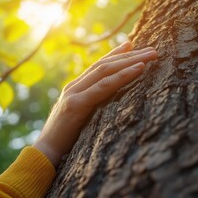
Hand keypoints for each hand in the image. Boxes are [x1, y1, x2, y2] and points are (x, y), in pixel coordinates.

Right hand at [33, 41, 157, 166]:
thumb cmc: (65, 140)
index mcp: (75, 89)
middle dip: (130, 55)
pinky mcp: (76, 105)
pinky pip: (103, 87)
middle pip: (105, 64)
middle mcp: (74, 87)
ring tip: (151, 55)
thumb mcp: (80, 119)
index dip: (116, 54)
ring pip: (105, 71)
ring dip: (131, 61)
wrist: (45, 153)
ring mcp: (74, 93)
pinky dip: (123, 76)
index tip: (132, 45)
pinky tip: (139, 68)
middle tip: (153, 49)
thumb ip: (90, 107)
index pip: (98, 66)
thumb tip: (109, 104)